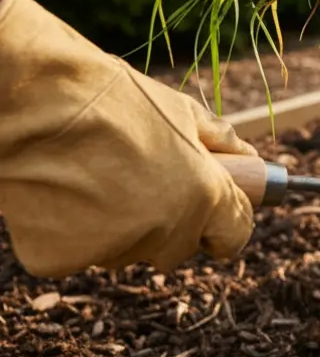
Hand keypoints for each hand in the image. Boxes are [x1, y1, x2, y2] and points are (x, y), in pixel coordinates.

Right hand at [0, 0, 256, 277]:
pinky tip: (59, 189)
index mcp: (204, 195)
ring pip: (124, 250)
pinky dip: (67, 230)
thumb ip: (220, 140)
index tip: (213, 209)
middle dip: (168, 222)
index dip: (225, 220)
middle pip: (177, 247)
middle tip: (138, 179)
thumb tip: (247, 156)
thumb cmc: (109, 97)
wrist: (34, 102)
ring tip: (92, 173)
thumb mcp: (179, 108)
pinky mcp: (61, 259)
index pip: (234, 234)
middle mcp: (165, 230)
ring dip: (116, 225)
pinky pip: (75, 252)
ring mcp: (112, 249)